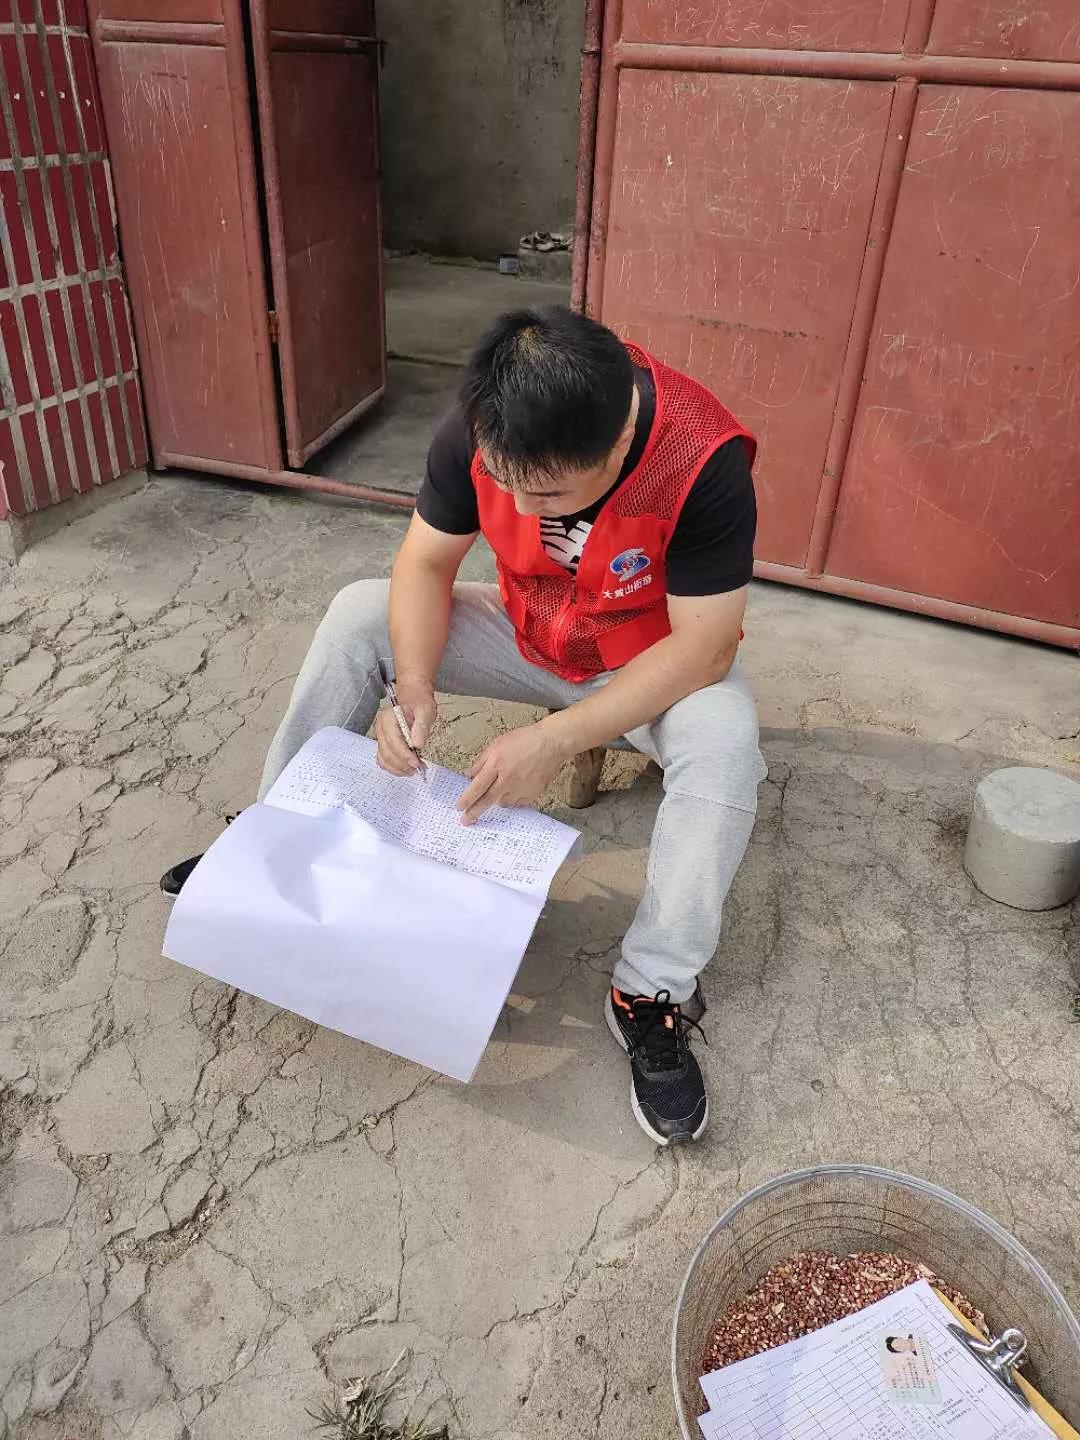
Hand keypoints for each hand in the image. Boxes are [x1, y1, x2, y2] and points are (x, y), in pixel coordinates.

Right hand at [375, 675, 436, 775]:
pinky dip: (394, 767)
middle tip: (417, 769)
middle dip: (402, 764)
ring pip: (384, 758)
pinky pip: (384, 759)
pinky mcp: (384, 743)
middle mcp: (381, 728)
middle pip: (387, 752)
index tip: (416, 763)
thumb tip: (417, 744)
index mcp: (388, 718)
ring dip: (398, 768)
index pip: (393, 741)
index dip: (404, 755)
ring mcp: (381, 736)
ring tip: (413, 771)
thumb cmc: (419, 702)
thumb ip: (421, 726)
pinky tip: (405, 768)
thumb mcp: (425, 710)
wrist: (413, 697)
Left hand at [456, 721, 570, 824]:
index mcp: (496, 764)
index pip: (477, 786)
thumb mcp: (497, 744)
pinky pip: (517, 802)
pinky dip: (513, 798)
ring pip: (503, 802)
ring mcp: (521, 788)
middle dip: (474, 812)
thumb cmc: (524, 740)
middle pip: (487, 800)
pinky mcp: (532, 793)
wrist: (550, 743)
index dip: (467, 799)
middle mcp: (507, 779)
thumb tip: (470, 775)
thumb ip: (481, 761)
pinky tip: (516, 787)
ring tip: (504, 785)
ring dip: (498, 799)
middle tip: (466, 821)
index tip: (459, 807)